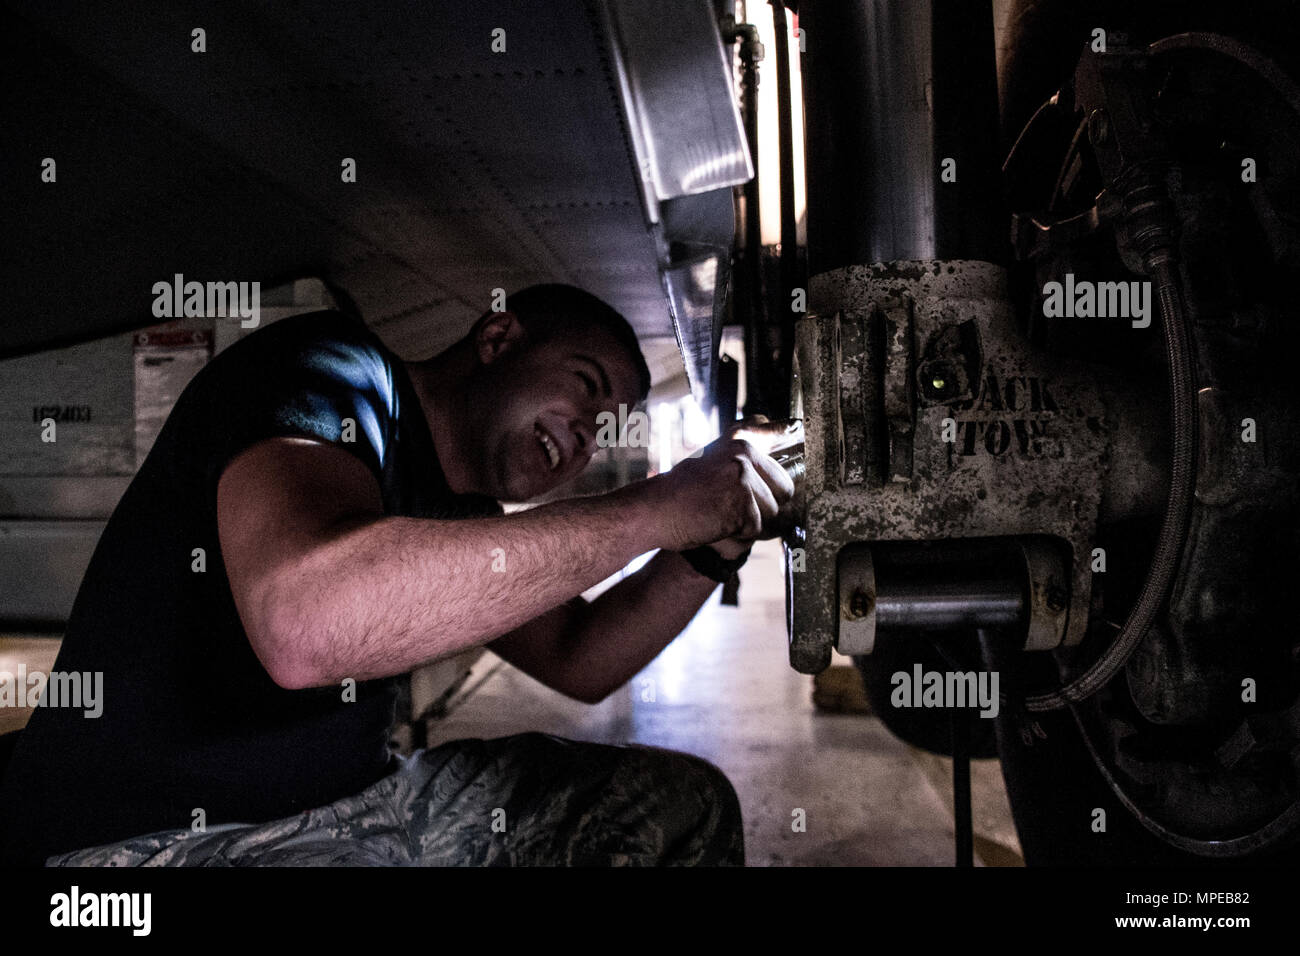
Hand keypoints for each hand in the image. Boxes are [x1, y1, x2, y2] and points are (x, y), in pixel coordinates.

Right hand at [647, 421, 795, 552]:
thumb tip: (787, 440)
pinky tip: (713, 523)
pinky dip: (736, 534)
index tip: (788, 473)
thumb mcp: (715, 462)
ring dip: (748, 522)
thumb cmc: (682, 492)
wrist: (655, 510)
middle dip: (764, 506)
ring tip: (718, 513)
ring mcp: (743, 477)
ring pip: (771, 512)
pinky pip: (754, 529)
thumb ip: (747, 458)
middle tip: (730, 507)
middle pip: (784, 491)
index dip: (784, 479)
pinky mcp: (741, 503)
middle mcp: (745, 454)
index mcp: (740, 442)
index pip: (782, 458)